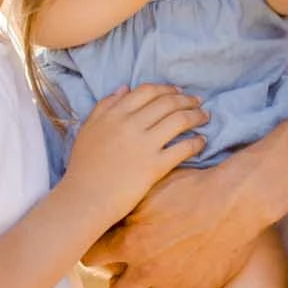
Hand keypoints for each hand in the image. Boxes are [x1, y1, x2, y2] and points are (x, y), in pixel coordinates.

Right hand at [64, 85, 202, 229]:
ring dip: (197, 116)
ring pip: (179, 120)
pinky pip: (183, 148)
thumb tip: (124, 88)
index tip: (178, 92)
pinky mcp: (154, 166)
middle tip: (198, 103)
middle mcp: (131, 124)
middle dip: (187, 100)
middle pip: (167, 102)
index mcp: (114, 114)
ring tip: (205, 117)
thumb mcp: (88, 129)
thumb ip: (104, 106)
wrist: (84, 199)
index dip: (167, 89)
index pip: (148, 91)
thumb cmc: (83, 167)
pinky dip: (196, 142)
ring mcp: (144, 145)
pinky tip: (201, 142)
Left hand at [86, 154, 263, 287]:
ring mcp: (174, 286)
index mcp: (130, 244)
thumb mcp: (151, 188)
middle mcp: (147, 270)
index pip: (92, 259)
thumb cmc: (193, 186)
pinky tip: (189, 281)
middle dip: (120, 285)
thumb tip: (108, 215)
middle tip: (131, 271)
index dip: (96, 254)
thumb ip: (126, 208)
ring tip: (159, 280)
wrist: (236, 200)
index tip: (104, 251)